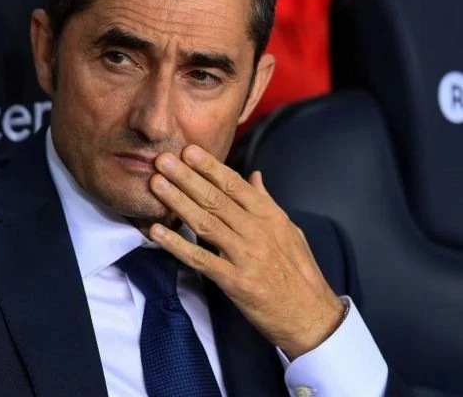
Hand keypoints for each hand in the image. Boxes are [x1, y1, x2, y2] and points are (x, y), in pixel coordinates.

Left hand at [148, 144, 343, 359]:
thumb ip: (267, 203)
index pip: (234, 185)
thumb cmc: (300, 274)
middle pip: (215, 199)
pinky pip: (200, 259)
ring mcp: (245, 256)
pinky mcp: (235, 282)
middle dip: (186, 177)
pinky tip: (156, 232)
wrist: (312, 318)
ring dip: (177, 202)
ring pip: (205, 223)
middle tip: (162, 159)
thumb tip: (254, 175)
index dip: (210, 166)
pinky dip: (176, 245)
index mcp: (270, 217)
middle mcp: (257, 232)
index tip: (188, 150)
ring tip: (156, 184)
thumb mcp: (290, 231)